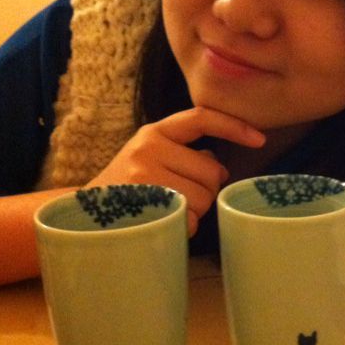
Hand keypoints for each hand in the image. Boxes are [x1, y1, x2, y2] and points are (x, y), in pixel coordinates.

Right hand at [85, 107, 265, 234]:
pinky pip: (189, 221)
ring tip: (171, 208)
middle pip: (212, 172)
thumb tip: (220, 168)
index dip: (234, 127)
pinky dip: (185, 227)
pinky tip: (165, 221)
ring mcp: (143, 177)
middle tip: (184, 194)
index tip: (261, 139)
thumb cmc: (128, 184)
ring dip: (197, 210)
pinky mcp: (143, 207)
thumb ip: (186, 154)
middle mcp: (149, 148)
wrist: (83, 213)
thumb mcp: (152, 155)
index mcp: (156, 131)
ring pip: (204, 199)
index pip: (202, 118)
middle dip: (208, 188)